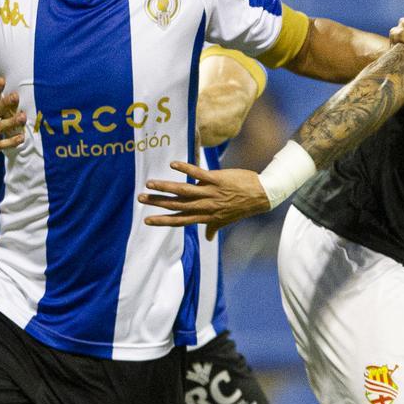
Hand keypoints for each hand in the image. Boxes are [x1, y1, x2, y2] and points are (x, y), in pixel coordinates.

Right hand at [138, 162, 271, 238]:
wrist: (262, 195)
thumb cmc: (243, 207)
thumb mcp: (227, 221)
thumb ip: (213, 228)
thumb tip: (207, 238)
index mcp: (206, 217)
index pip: (179, 220)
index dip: (162, 221)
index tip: (147, 220)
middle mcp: (205, 206)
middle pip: (177, 205)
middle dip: (157, 202)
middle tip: (141, 199)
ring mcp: (210, 192)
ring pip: (183, 190)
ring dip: (165, 186)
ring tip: (150, 183)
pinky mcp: (217, 179)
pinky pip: (198, 174)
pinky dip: (185, 168)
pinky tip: (172, 165)